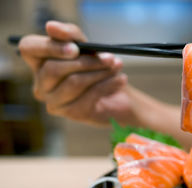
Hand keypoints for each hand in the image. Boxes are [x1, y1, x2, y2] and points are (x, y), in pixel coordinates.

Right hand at [18, 21, 132, 125]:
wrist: (118, 94)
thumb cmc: (98, 66)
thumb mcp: (88, 46)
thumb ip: (71, 35)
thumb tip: (51, 27)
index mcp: (39, 61)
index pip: (28, 48)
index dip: (49, 46)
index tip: (75, 48)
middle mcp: (41, 83)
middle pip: (53, 69)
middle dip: (86, 62)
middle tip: (110, 57)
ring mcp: (54, 100)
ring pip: (73, 83)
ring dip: (100, 72)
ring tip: (117, 66)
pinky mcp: (71, 113)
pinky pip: (88, 97)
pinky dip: (108, 85)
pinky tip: (120, 79)